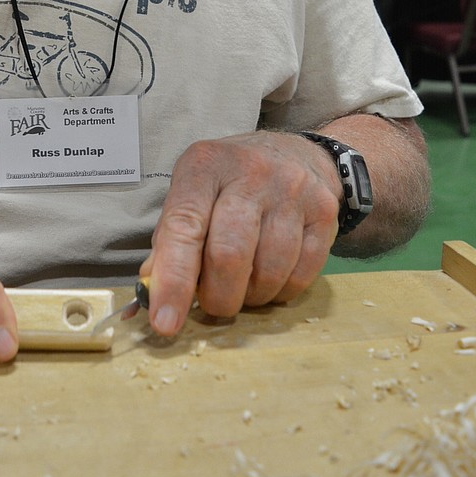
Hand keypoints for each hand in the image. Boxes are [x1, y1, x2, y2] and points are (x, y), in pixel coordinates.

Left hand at [141, 133, 340, 335]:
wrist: (298, 154)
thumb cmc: (233, 180)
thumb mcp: (194, 191)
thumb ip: (171, 239)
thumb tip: (151, 294)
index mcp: (205, 165)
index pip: (184, 227)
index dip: (173, 281)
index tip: (165, 322)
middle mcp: (250, 173)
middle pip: (228, 255)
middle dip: (217, 298)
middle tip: (214, 303)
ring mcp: (291, 190)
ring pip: (268, 271)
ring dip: (251, 297)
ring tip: (243, 285)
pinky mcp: (324, 212)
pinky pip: (301, 276)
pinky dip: (280, 292)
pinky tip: (271, 278)